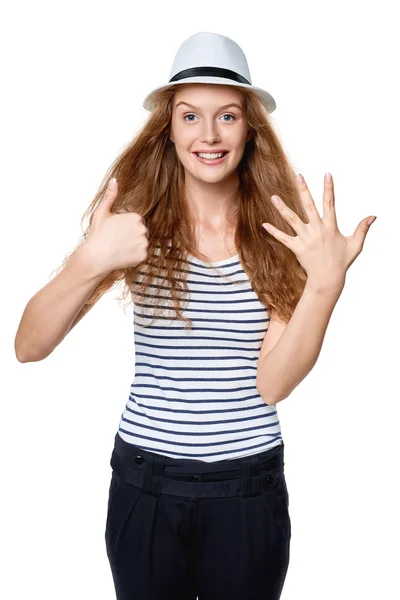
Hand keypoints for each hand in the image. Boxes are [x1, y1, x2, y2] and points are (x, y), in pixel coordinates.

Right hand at [85, 177, 148, 275]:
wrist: (95, 257)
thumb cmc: (97, 235)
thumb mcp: (102, 212)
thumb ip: (110, 196)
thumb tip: (114, 180)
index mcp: (135, 217)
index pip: (135, 222)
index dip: (124, 227)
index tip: (115, 232)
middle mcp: (142, 229)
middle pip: (140, 232)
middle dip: (130, 236)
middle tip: (116, 240)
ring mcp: (144, 243)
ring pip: (141, 243)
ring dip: (133, 246)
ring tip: (119, 248)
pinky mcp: (143, 255)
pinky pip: (141, 254)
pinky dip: (134, 256)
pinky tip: (122, 255)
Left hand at [262, 173, 375, 292]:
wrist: (327, 279)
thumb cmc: (342, 261)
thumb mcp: (355, 245)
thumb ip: (362, 229)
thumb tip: (373, 217)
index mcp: (331, 228)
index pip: (330, 203)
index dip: (329, 189)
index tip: (327, 175)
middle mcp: (317, 231)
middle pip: (309, 207)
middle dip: (304, 191)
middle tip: (298, 177)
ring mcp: (306, 239)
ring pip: (292, 220)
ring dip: (282, 208)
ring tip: (273, 197)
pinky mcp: (297, 248)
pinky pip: (283, 238)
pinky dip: (274, 231)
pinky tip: (264, 224)